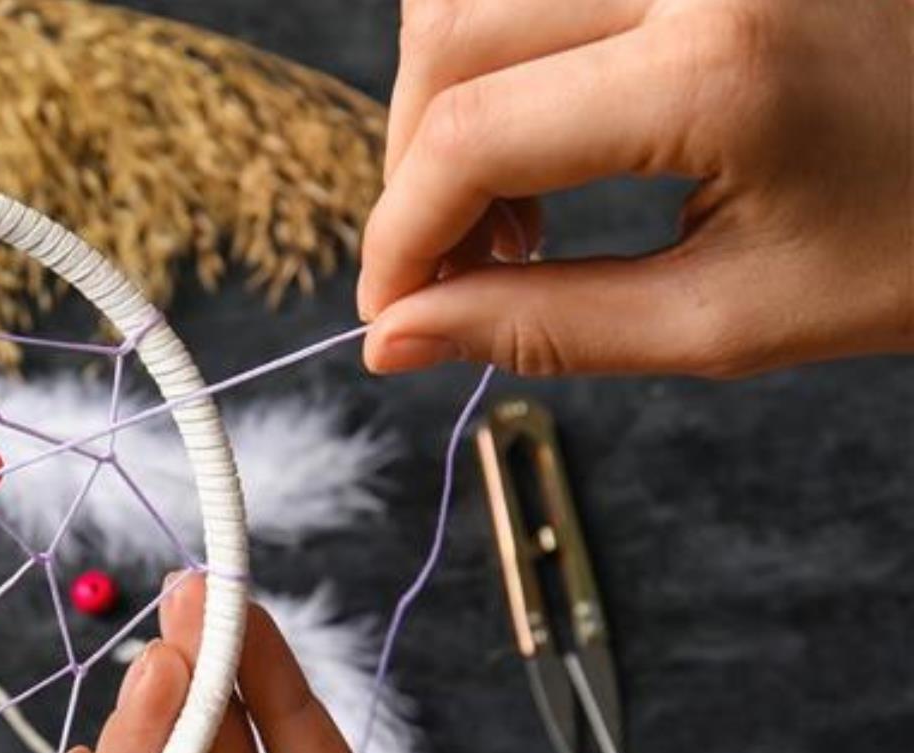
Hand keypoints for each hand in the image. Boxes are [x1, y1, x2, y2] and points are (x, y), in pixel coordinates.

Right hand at [358, 0, 913, 378]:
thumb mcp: (737, 315)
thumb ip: (548, 325)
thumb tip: (400, 339)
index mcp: (721, 66)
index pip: (471, 137)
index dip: (399, 236)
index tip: (391, 308)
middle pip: (450, 37)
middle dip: (417, 166)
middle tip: (456, 264)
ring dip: (451, 94)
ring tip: (512, 195)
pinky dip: (506, 41)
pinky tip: (551, 118)